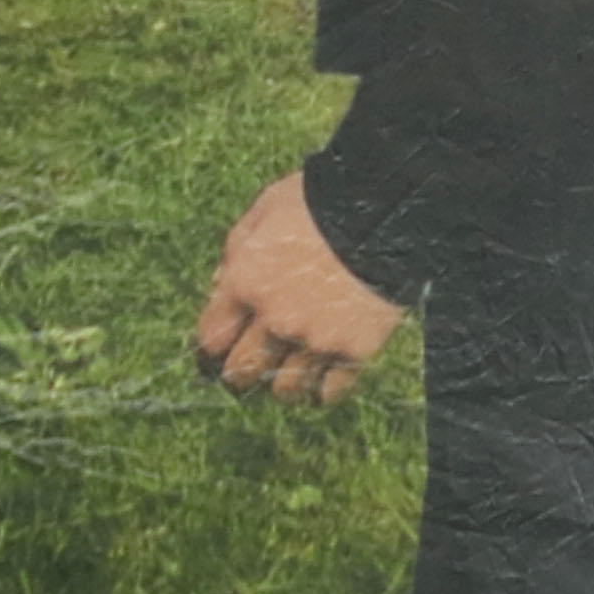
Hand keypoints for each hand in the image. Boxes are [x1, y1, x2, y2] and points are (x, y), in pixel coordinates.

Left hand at [191, 172, 405, 404]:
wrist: (384, 208)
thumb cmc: (318, 201)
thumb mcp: (265, 209)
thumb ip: (237, 249)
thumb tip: (220, 286)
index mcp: (247, 282)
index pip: (210, 338)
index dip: (209, 347)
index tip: (216, 349)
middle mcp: (275, 319)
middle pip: (241, 373)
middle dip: (238, 372)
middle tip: (247, 367)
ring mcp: (316, 340)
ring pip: (284, 390)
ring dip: (282, 382)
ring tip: (291, 370)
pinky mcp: (354, 351)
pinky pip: (329, 391)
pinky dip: (324, 388)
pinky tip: (325, 376)